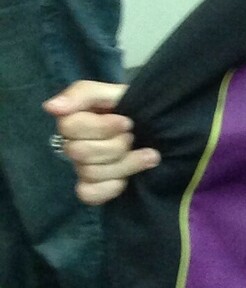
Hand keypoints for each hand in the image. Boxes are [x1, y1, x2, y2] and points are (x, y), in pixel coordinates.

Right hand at [43, 80, 156, 205]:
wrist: (152, 128)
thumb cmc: (127, 108)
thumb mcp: (110, 92)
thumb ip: (81, 94)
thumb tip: (50, 107)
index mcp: (71, 120)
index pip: (70, 128)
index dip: (102, 127)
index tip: (127, 122)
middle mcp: (71, 145)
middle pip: (81, 153)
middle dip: (115, 146)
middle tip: (132, 137)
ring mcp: (80, 168)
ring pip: (90, 173)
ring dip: (125, 165)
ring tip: (146, 154)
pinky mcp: (91, 188)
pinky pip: (88, 195)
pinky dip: (109, 188)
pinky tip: (127, 179)